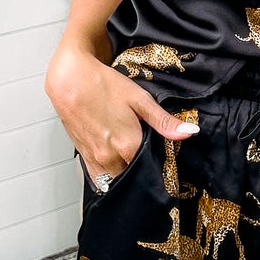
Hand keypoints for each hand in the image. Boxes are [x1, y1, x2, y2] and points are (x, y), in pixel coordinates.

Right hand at [44, 48, 197, 184]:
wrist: (69, 79)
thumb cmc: (103, 85)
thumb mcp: (139, 99)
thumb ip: (164, 121)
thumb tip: (190, 132)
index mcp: (128, 144)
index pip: (152, 168)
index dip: (162, 167)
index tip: (169, 164)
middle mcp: (110, 156)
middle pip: (134, 178)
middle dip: (144, 174)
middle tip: (152, 163)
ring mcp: (94, 158)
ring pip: (116, 180)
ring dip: (127, 177)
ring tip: (135, 164)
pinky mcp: (83, 156)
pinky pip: (99, 178)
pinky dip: (110, 177)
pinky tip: (118, 165)